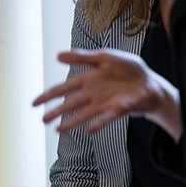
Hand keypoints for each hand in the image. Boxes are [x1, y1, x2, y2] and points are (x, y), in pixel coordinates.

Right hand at [35, 49, 181, 139]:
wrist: (151, 82)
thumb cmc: (128, 69)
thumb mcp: (105, 56)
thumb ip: (82, 57)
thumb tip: (57, 56)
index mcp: (87, 79)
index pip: (63, 88)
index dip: (48, 95)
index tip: (34, 102)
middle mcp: (92, 94)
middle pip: (69, 104)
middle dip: (55, 112)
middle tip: (42, 120)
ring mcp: (104, 104)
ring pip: (83, 114)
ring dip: (71, 122)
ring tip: (58, 130)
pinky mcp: (118, 110)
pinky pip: (105, 118)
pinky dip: (97, 124)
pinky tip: (88, 130)